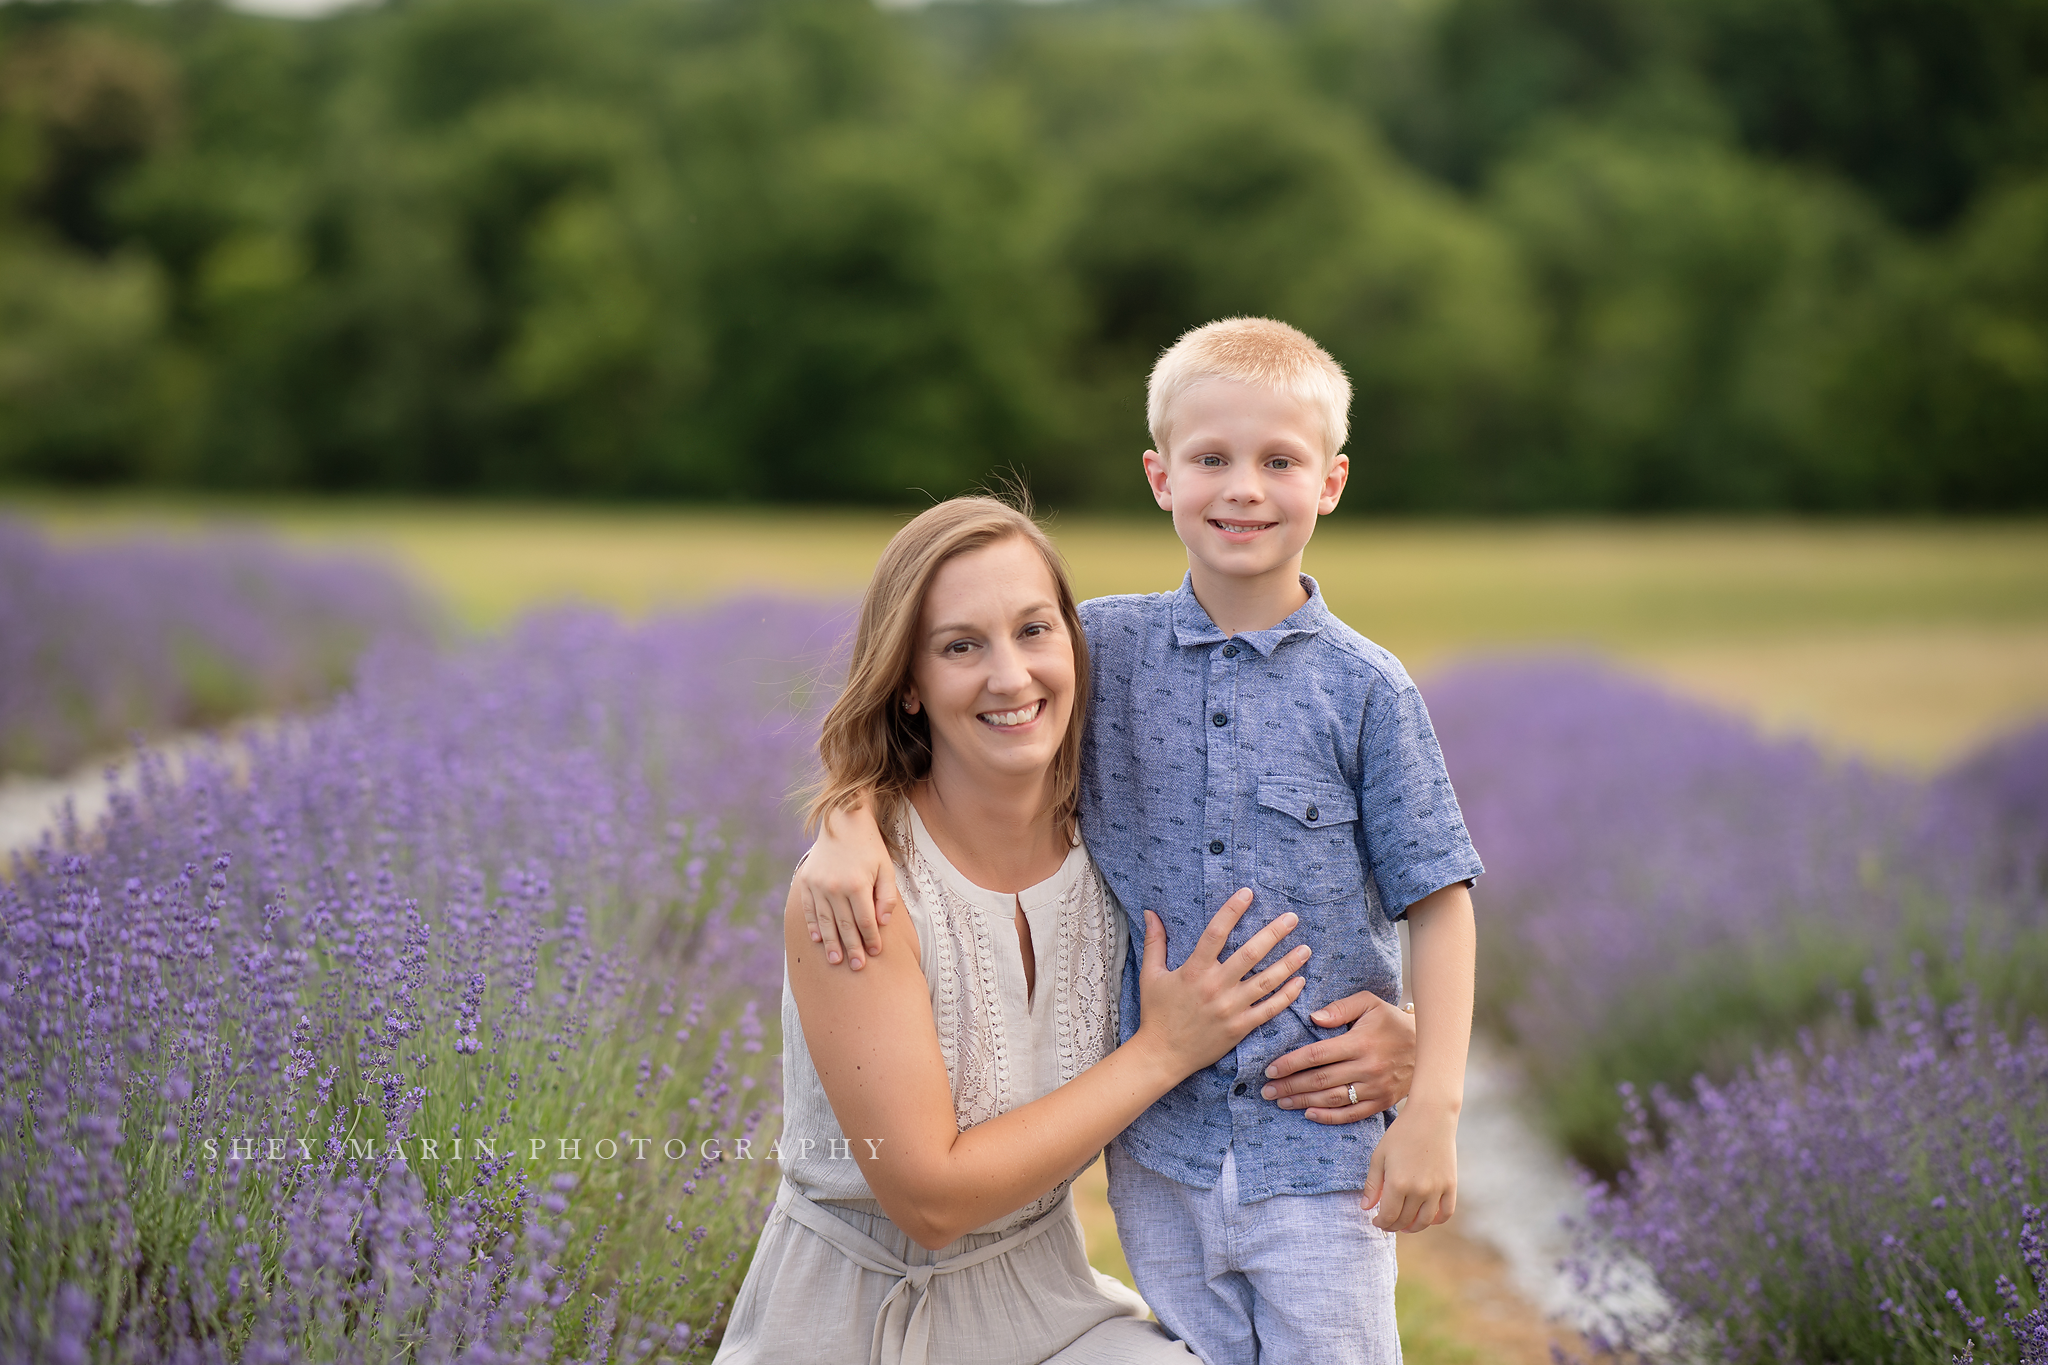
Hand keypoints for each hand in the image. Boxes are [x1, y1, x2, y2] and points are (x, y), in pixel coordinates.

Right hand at [788, 803, 898, 969]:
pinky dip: (814, 925)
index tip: (875, 952)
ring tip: (836, 961)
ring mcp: (817, 885)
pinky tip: (818, 940)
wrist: (842, 821)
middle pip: (844, 926)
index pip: (865, 920)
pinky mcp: (807, 881)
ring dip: (831, 944)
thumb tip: (883, 923)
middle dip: (852, 948)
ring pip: (825, 922)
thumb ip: (887, 897)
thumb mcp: (886, 868)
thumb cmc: (869, 847)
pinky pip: (810, 909)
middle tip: (857, 967)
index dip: (871, 938)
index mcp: (856, 884)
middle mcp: (834, 887)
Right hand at [1136, 889, 1308, 1075]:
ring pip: (1266, 981)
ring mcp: (1230, 1008)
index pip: (1216, 933)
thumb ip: (1155, 942)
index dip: (1232, 910)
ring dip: (1288, 963)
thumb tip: (1150, 913)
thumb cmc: (1156, 1013)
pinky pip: (1269, 1009)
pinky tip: (1300, 981)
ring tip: (1305, 948)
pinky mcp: (1240, 1027)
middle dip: (1274, 933)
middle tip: (1293, 917)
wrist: (1162, 1055)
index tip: (1248, 893)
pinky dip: (1287, 995)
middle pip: (1250, 954)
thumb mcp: (1151, 975)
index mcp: (1194, 970)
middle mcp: (1215, 987)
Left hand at [1259, 991, 1414, 1122]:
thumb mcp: (1369, 1004)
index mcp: (1360, 1042)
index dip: (1291, 1063)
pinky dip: (1329, 1117)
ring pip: (1333, 1099)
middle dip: (1290, 1086)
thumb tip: (1314, 1018)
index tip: (1270, 1069)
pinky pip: (1352, 1114)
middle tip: (1266, 1090)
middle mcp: (1367, 1067)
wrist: (1428, 1048)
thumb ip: (1340, 1008)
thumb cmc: (1391, 1022)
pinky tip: (1309, 1114)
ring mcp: (1375, 1088)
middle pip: (1321, 1080)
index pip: (1318, 1055)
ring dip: (1303, 1102)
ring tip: (1280, 1101)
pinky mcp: (1381, 1102)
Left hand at [1361, 1102, 1456, 1231]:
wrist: (1431, 1117)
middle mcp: (1418, 1190)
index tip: (1375, 1220)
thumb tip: (1366, 1208)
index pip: (1388, 1216)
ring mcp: (1437, 1189)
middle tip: (1387, 1222)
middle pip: (1404, 1221)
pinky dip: (1436, 1220)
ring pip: (1424, 1221)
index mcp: (1397, 1183)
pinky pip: (1445, 1213)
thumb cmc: (1401, 1134)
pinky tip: (1425, 1217)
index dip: (1380, 1223)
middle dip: (1392, 1225)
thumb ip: (1372, 1184)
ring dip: (1412, 1227)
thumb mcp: (1379, 1156)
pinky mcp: (1450, 1185)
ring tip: (1404, 1224)